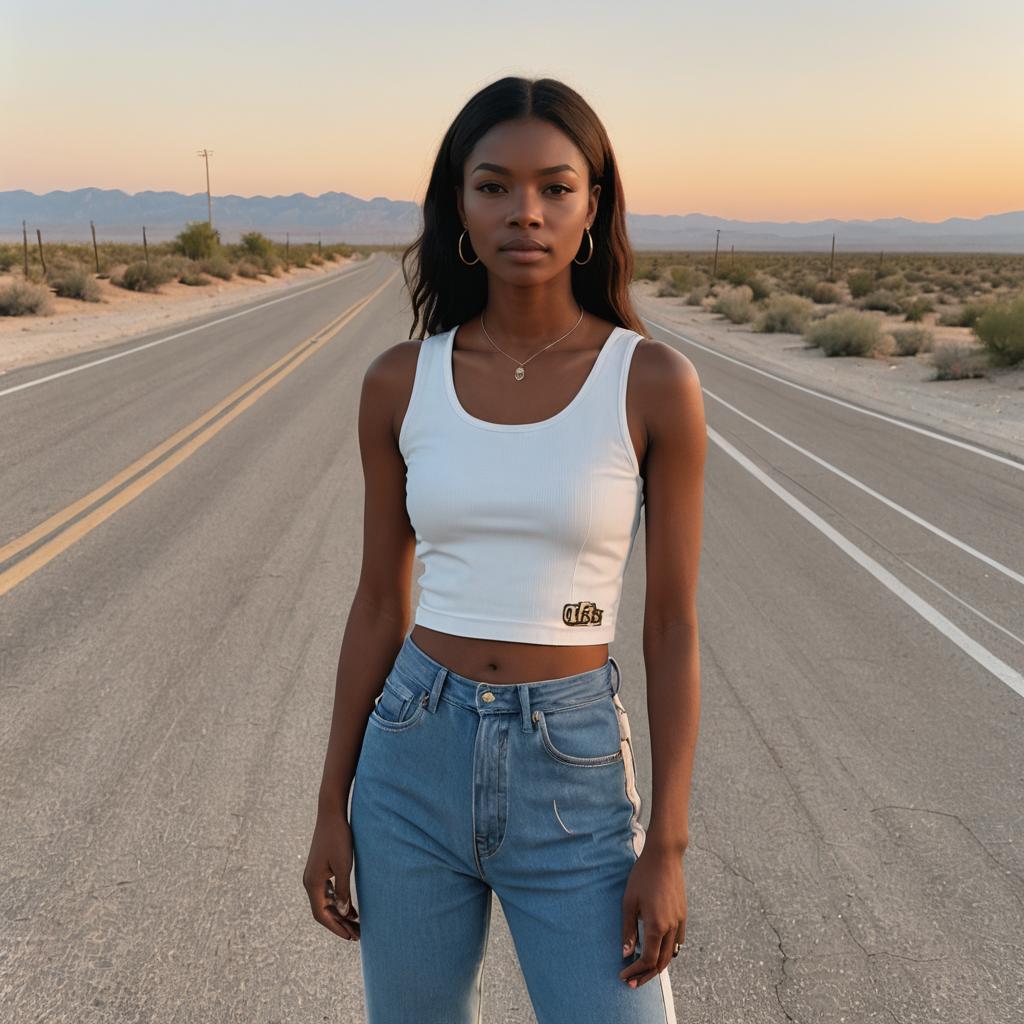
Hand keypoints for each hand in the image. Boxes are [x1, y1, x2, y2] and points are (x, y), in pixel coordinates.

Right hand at [303, 808, 359, 940]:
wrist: (331, 814)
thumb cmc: (339, 837)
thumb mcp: (343, 864)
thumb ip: (342, 890)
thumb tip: (342, 912)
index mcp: (313, 883)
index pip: (322, 914)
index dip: (335, 927)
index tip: (350, 936)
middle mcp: (310, 882)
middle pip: (323, 911)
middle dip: (339, 924)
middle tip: (357, 935)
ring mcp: (314, 876)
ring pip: (326, 903)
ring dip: (339, 915)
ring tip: (357, 925)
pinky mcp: (320, 870)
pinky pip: (328, 893)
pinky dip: (338, 902)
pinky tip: (351, 909)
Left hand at [619, 845, 685, 986]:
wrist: (665, 856)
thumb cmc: (643, 876)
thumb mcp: (629, 902)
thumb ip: (628, 930)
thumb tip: (625, 954)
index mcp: (656, 926)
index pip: (647, 960)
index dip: (635, 971)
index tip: (623, 975)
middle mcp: (671, 927)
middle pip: (661, 962)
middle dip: (646, 975)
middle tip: (632, 982)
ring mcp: (679, 922)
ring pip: (671, 954)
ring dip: (657, 965)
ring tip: (643, 970)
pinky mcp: (683, 915)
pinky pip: (677, 941)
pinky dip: (668, 952)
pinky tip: (657, 950)